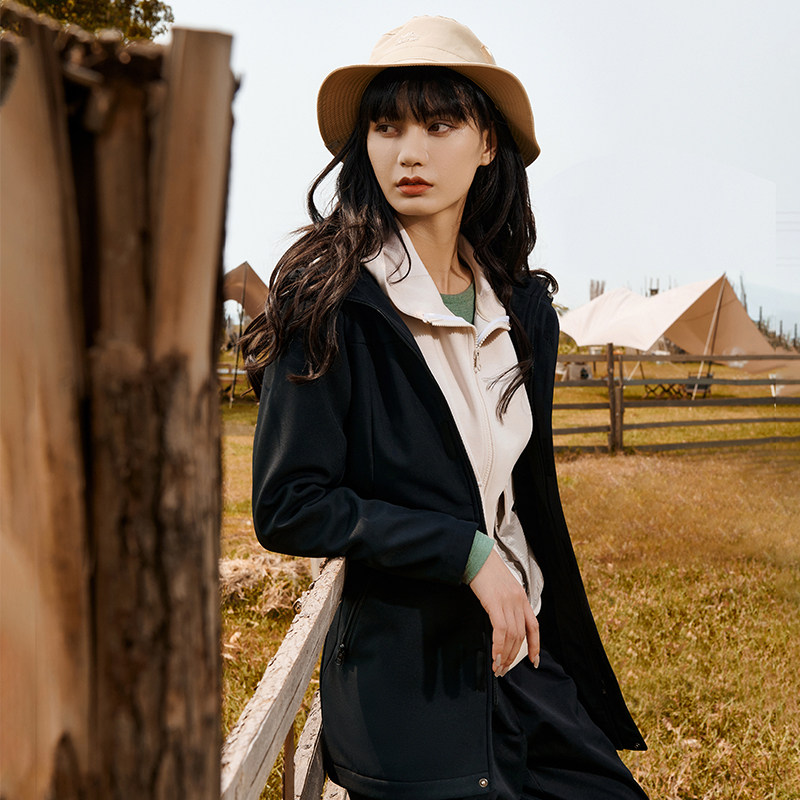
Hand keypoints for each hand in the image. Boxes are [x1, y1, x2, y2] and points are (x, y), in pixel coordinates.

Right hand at [469, 548, 539, 676]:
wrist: (476, 556)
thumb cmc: (485, 571)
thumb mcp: (502, 587)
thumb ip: (506, 602)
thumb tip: (503, 622)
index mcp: (521, 597)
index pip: (534, 627)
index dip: (535, 646)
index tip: (534, 661)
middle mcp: (518, 601)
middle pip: (521, 636)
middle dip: (514, 656)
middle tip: (504, 669)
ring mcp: (508, 602)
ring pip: (512, 636)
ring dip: (505, 655)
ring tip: (498, 667)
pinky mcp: (495, 603)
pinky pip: (500, 631)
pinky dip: (498, 647)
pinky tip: (494, 657)